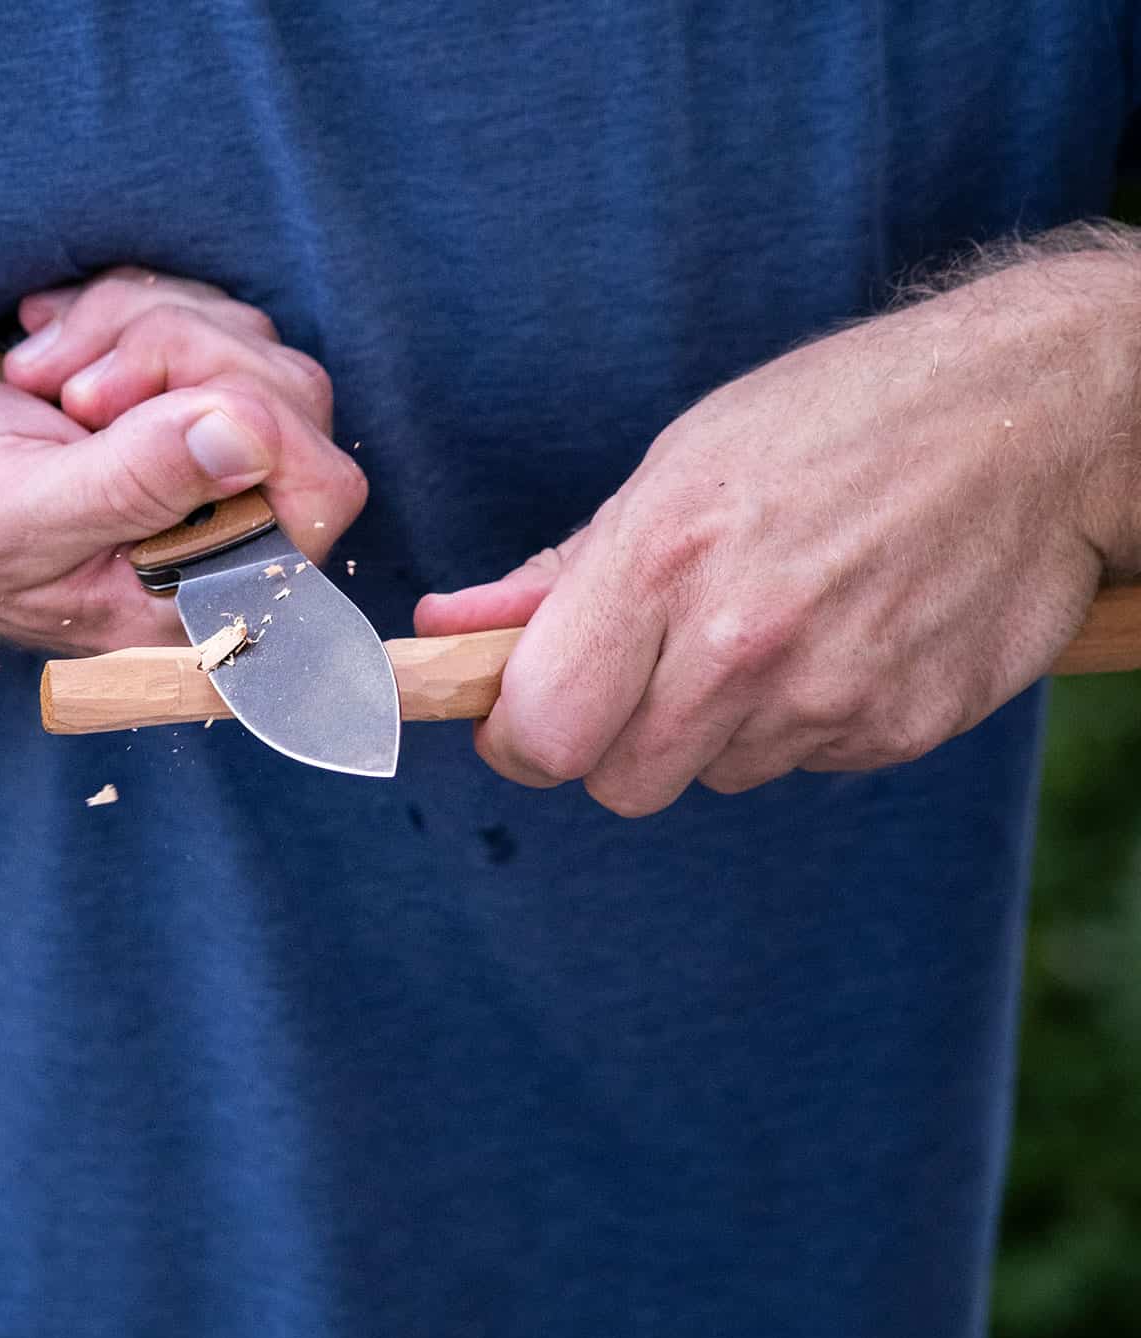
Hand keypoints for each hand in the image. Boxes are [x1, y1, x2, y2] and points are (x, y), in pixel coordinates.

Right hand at [0, 269, 363, 653]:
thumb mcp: (20, 513)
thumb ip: (133, 486)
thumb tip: (247, 437)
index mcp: (218, 591)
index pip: (323, 488)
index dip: (248, 420)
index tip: (119, 406)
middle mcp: (244, 528)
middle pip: (290, 394)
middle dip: (168, 359)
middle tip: (71, 393)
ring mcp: (231, 457)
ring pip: (247, 341)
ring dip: (131, 332)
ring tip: (45, 378)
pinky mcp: (200, 393)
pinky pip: (205, 310)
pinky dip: (122, 311)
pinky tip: (57, 350)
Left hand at [416, 249, 1140, 814]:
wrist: (1034, 413)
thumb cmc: (833, 422)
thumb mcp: (675, 466)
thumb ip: (555, 574)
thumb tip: (444, 630)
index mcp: (660, 557)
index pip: (540, 728)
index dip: (518, 739)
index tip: (524, 719)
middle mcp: (739, 637)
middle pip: (618, 784)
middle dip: (614, 743)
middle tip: (655, 670)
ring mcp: (826, 691)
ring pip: (713, 776)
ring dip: (718, 728)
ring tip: (774, 625)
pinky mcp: (899, 728)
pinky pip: (804, 764)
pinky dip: (806, 722)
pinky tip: (843, 637)